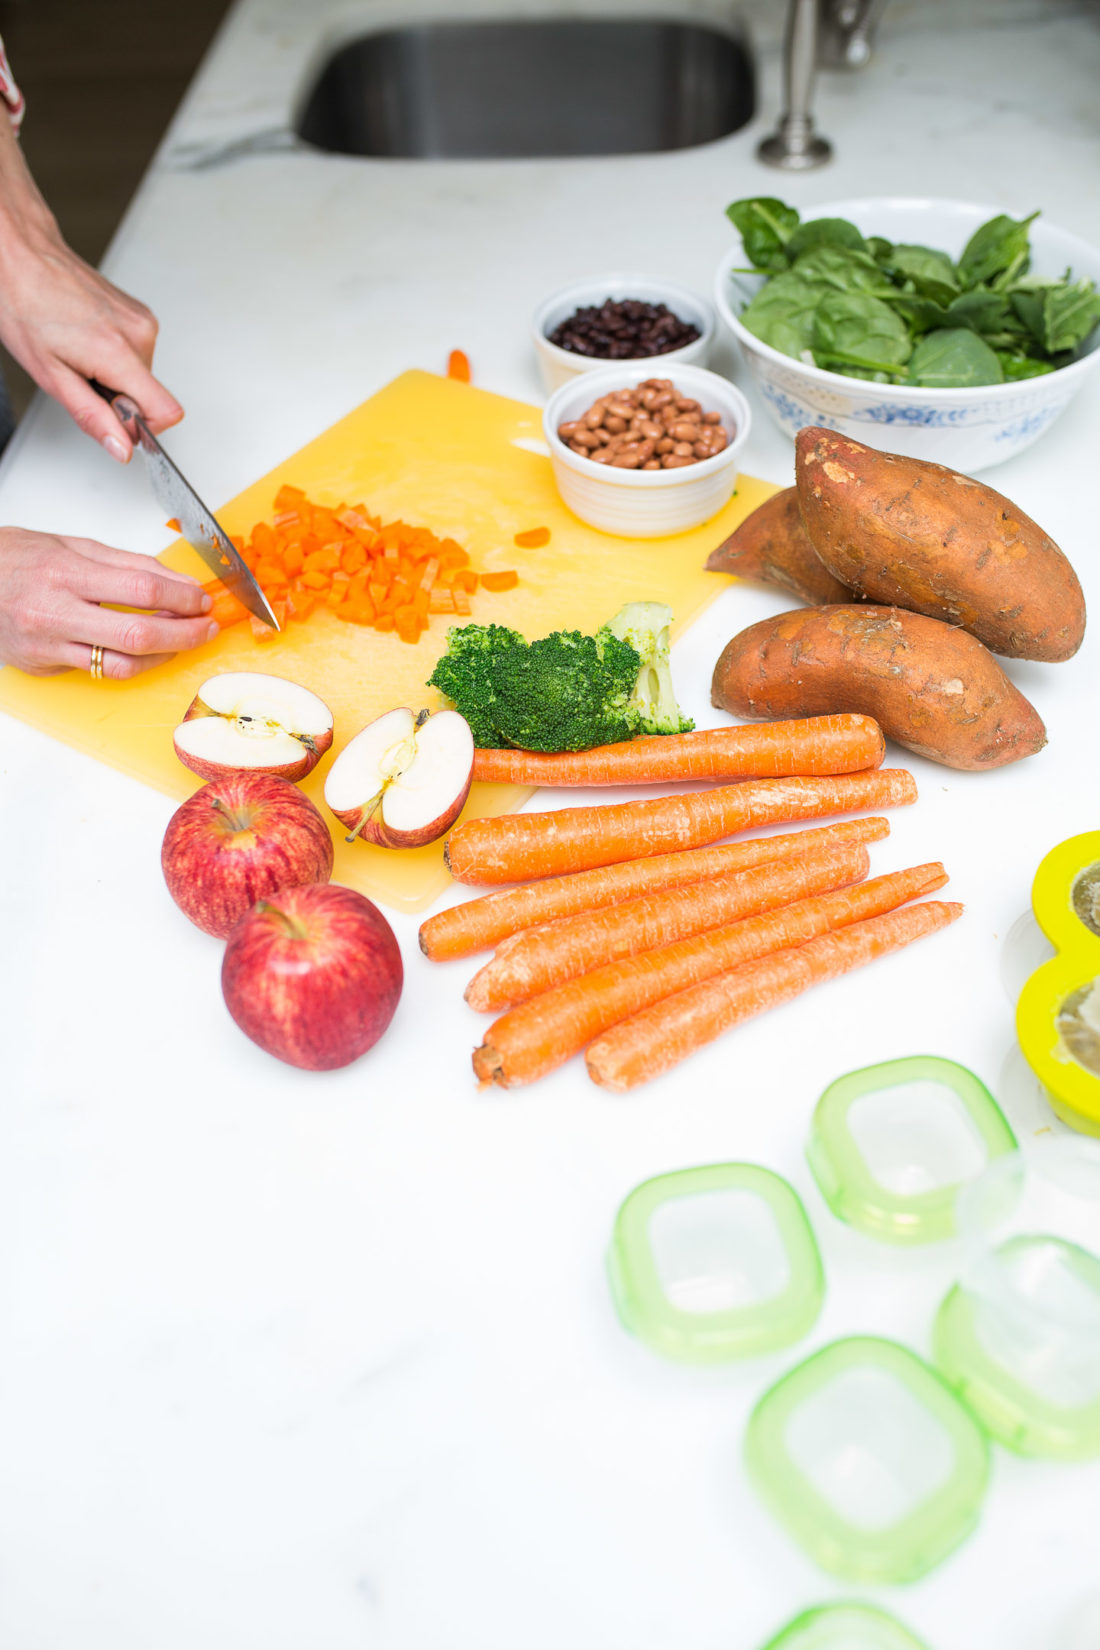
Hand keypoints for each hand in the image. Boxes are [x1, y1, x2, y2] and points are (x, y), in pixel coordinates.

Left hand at [0, 113, 181, 459]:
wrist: (21, 255)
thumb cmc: (25, 304)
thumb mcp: (51, 376)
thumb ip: (93, 417)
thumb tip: (123, 448)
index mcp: (119, 353)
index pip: (167, 412)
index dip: (143, 428)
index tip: (116, 421)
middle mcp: (140, 334)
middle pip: (150, 395)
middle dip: (117, 398)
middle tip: (80, 375)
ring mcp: (142, 320)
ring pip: (142, 376)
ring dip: (113, 376)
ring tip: (79, 352)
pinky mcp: (139, 313)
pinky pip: (137, 354)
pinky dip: (114, 357)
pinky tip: (86, 339)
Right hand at [0, 527, 217, 677]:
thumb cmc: (17, 558)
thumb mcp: (74, 545)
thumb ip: (130, 564)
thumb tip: (180, 582)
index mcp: (66, 572)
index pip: (141, 588)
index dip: (182, 597)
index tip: (202, 600)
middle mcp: (55, 611)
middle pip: (138, 633)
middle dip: (185, 634)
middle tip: (207, 627)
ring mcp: (48, 645)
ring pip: (122, 665)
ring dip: (164, 657)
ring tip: (182, 642)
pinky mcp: (44, 667)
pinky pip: (98, 673)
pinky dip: (131, 663)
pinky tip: (147, 652)